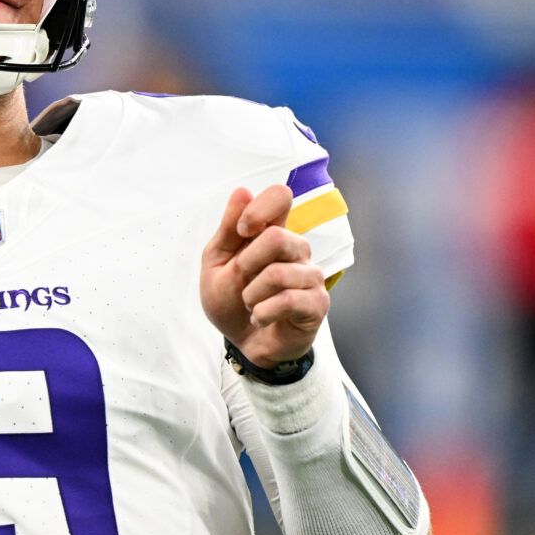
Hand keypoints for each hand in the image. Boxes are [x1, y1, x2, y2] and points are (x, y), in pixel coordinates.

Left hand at [200, 184, 328, 367]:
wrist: (242, 342)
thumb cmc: (231, 300)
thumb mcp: (217, 263)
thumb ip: (228, 230)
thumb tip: (243, 191)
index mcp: (271, 232)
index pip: (281, 195)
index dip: (259, 209)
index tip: (243, 232)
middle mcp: (296, 249)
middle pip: (277, 237)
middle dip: (247, 263)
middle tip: (242, 281)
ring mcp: (310, 276)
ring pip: (279, 273)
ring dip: (251, 295)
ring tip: (251, 304)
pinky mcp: (317, 303)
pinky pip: (289, 300)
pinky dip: (263, 312)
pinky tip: (260, 318)